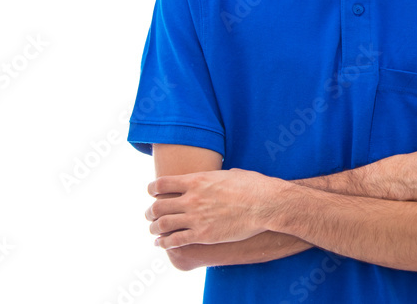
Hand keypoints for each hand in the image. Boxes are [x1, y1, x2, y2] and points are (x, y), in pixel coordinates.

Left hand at [145, 168, 276, 247]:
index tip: (151, 193)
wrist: (266, 205)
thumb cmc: (254, 186)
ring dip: (154, 228)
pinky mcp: (203, 236)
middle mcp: (192, 199)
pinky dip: (164, 243)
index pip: (162, 184)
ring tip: (153, 230)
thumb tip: (222, 175)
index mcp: (197, 180)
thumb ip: (219, 176)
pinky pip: (175, 241)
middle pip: (158, 206)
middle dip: (150, 212)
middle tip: (150, 215)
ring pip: (163, 225)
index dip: (152, 189)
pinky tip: (161, 244)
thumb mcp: (232, 174)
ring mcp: (196, 218)